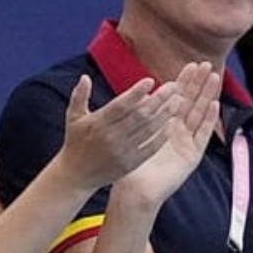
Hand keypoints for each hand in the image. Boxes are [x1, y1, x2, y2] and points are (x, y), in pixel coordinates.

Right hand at [51, 74, 171, 191]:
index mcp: (98, 123)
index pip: (121, 105)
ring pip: (148, 130)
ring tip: (178, 101)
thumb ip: (79, 96)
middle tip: (174, 86)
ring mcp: (122, 151)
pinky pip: (150, 148)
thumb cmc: (75, 142)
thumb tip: (85, 77)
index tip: (151, 80)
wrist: (76, 175)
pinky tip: (172, 124)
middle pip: (140, 115)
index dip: (136, 93)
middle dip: (159, 100)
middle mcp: (111, 137)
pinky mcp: (129, 163)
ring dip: (165, 115)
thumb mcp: (73, 117)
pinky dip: (161, 136)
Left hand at [120, 61, 218, 202]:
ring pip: (200, 114)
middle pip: (192, 102)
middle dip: (200, 83)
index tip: (191, 64)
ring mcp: (187, 142)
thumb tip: (142, 93)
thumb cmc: (131, 163)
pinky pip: (202, 135)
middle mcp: (178, 131)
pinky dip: (209, 120)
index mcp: (164, 123)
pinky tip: (215, 105)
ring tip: (214, 77)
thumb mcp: (134, 133)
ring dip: (208, 96)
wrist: (136, 189)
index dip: (185, 81)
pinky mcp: (192, 155)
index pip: (177, 97)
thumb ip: (140, 114)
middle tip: (207, 64)